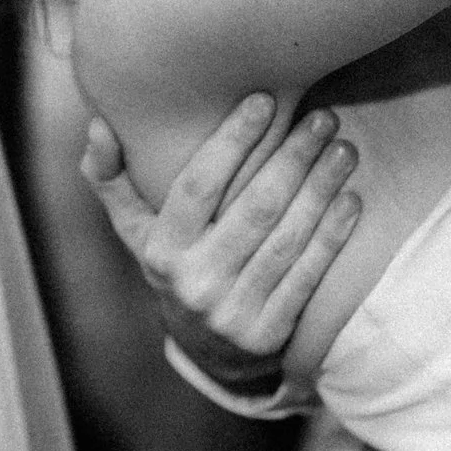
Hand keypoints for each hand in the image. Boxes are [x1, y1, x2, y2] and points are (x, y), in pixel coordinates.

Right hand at [79, 94, 360, 387]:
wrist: (208, 351)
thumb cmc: (176, 264)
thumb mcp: (135, 230)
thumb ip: (111, 177)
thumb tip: (99, 127)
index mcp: (161, 251)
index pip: (198, 186)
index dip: (232, 141)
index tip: (264, 100)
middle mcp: (194, 283)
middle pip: (253, 208)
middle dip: (292, 158)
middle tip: (323, 118)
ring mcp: (233, 312)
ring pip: (286, 239)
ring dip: (321, 189)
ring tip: (344, 149)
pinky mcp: (269, 333)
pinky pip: (307, 275)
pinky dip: (332, 234)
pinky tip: (351, 198)